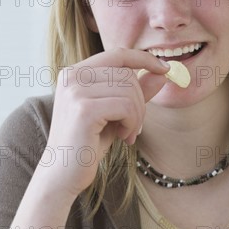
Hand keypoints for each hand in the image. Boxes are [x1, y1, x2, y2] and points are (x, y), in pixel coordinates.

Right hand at [36, 48, 168, 196]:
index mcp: (75, 72)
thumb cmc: (88, 143)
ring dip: (137, 115)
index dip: (144, 58)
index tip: (165, 70)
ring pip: (129, 90)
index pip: (117, 54)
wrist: (63, 174)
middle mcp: (71, 76)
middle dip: (141, 101)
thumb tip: (161, 74)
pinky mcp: (84, 110)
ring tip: (127, 133)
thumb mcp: (115, 113)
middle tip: (135, 126)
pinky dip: (132, 123)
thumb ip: (135, 92)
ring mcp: (75, 91)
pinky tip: (122, 137)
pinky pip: (126, 106)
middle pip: (127, 74)